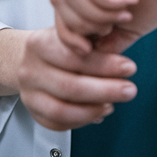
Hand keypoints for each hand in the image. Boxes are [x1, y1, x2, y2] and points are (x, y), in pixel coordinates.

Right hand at [17, 26, 136, 130]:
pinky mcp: (34, 112)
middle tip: (129, 90)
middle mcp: (30, 70)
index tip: (129, 67)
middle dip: (105, 90)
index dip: (104, 64)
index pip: (74, 57)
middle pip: (70, 87)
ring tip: (112, 104)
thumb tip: (119, 55)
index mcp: (40, 44)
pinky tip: (97, 112)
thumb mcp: (71, 33)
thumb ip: (92, 41)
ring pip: (61, 111)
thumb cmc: (55, 45)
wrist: (27, 58)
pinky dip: (81, 121)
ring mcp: (29, 94)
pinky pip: (57, 124)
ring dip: (93, 110)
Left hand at [51, 0, 156, 55]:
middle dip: (82, 25)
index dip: (68, 35)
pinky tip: (129, 0)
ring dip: (97, 13)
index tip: (90, 49)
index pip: (60, 10)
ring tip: (123, 14)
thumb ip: (105, 42)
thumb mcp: (127, 29)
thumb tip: (82, 57)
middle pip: (59, 1)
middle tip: (112, 28)